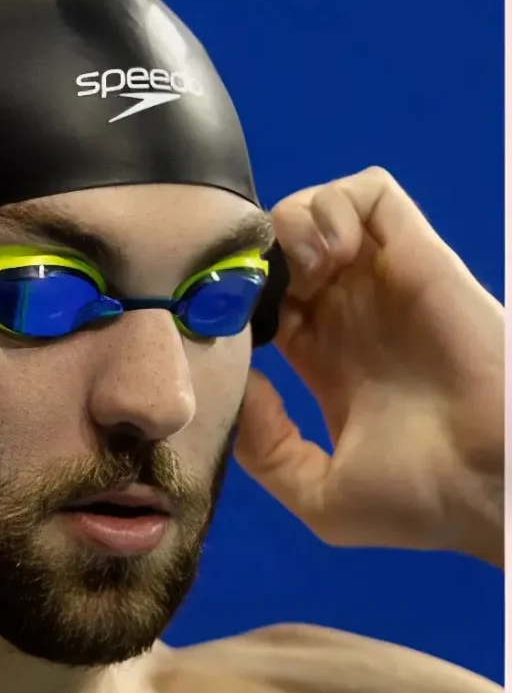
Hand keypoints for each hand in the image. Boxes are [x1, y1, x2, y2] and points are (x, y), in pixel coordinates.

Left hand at [236, 168, 504, 565]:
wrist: (487, 485)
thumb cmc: (416, 500)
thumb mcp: (315, 491)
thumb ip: (263, 446)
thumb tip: (229, 389)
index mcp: (326, 363)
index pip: (264, 308)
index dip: (229, 307)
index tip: (210, 332)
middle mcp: (351, 316)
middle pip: (283, 253)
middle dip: (249, 260)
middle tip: (243, 296)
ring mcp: (381, 284)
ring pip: (318, 212)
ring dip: (288, 228)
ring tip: (295, 277)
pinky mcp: (416, 256)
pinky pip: (369, 192)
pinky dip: (333, 206)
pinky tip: (322, 258)